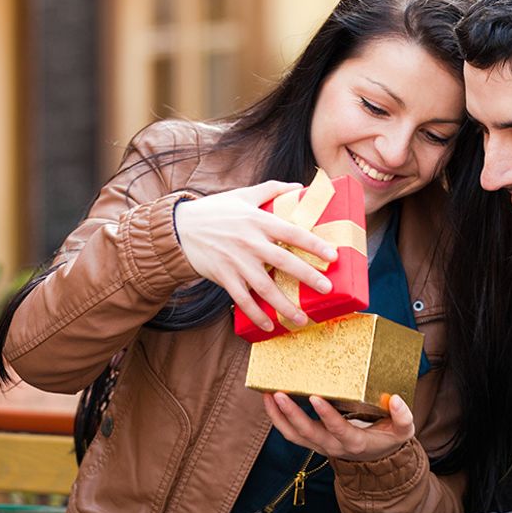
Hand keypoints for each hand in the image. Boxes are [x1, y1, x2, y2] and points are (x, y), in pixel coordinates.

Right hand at [174, 180, 337, 331]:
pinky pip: (243, 300)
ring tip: (302, 318)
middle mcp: (250, 242)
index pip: (293, 233)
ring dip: (285, 305)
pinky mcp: (224, 278)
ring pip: (265, 287)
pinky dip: (257, 315)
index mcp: (259, 221)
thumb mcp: (243, 195)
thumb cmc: (215, 211)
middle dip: (308, 276)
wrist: (178, 229)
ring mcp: (237, 262)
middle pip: (284, 262)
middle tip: (327, 289)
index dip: (314, 244)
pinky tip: (270, 326)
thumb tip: (299, 186)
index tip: (333, 256)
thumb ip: (272, 189)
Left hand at [263, 392, 415, 461]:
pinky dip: (277, 418)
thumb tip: (396, 400)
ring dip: (278, 416)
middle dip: (291, 414)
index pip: (338, 429)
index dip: (326, 415)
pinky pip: (289, 433)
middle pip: (308, 433)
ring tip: (268, 395)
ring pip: (293, 435)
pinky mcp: (311, 442)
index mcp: (355, 441)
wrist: (376, 458)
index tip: (316, 397)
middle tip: (280, 393)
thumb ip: (403, 417)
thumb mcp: (402, 431)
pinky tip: (270, 400)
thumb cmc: (387, 439)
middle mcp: (333, 446)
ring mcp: (319, 445)